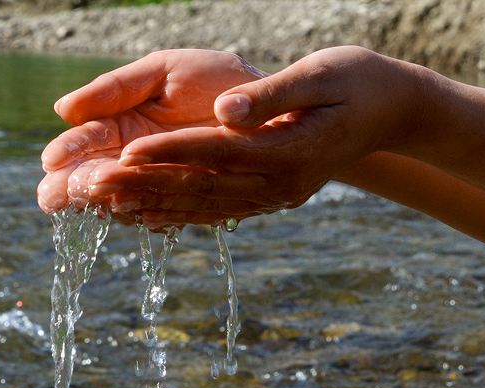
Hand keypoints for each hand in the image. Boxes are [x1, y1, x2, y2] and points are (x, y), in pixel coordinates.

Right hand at [37, 49, 269, 216]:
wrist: (275, 102)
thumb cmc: (214, 79)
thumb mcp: (162, 72)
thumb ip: (115, 88)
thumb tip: (63, 109)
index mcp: (122, 122)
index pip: (85, 141)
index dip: (68, 151)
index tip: (52, 160)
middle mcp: (135, 158)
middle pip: (94, 178)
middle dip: (74, 186)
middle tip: (55, 195)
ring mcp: (160, 182)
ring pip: (123, 198)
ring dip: (108, 200)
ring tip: (95, 198)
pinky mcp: (189, 201)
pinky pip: (163, 212)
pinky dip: (148, 212)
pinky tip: (133, 211)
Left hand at [114, 47, 432, 211]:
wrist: (395, 111)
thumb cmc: (358, 81)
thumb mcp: (321, 76)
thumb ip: (269, 96)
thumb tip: (224, 112)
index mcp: (287, 153)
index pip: (215, 152)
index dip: (168, 152)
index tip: (124, 153)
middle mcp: (277, 184)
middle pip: (198, 188)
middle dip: (141, 187)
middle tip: (89, 186)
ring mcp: (273, 197)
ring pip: (200, 206)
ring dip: (147, 205)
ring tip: (99, 203)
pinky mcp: (268, 197)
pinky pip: (214, 210)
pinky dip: (175, 214)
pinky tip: (138, 215)